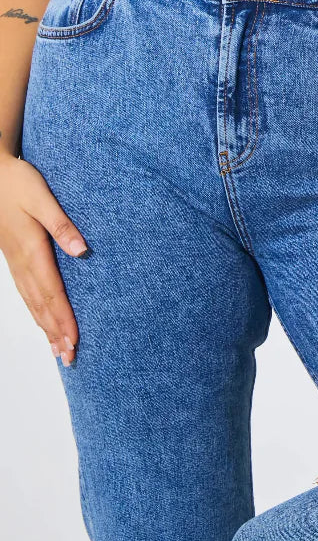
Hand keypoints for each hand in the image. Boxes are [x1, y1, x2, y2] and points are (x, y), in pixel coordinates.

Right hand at [0, 154, 83, 364]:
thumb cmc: (18, 182)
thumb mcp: (43, 198)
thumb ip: (62, 225)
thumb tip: (82, 251)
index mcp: (32, 250)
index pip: (52, 293)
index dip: (64, 319)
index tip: (74, 341)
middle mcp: (22, 262)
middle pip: (42, 305)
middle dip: (56, 332)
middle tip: (69, 358)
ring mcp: (15, 261)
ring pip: (31, 302)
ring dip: (45, 327)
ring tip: (57, 349)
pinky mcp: (13, 257)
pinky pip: (24, 292)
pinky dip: (35, 310)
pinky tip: (41, 319)